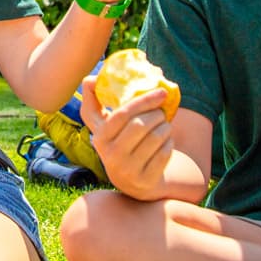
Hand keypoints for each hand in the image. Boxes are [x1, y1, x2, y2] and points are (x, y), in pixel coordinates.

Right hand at [79, 77, 174, 195]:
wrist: (132, 181)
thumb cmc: (120, 141)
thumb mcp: (104, 124)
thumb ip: (95, 99)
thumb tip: (91, 79)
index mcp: (100, 136)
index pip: (122, 113)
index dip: (143, 100)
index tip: (161, 92)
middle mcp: (110, 155)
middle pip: (140, 125)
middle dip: (157, 114)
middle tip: (162, 111)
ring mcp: (127, 170)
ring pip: (156, 138)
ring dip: (166, 127)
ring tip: (164, 125)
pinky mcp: (145, 180)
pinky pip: (165, 153)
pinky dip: (169, 142)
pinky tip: (166, 141)